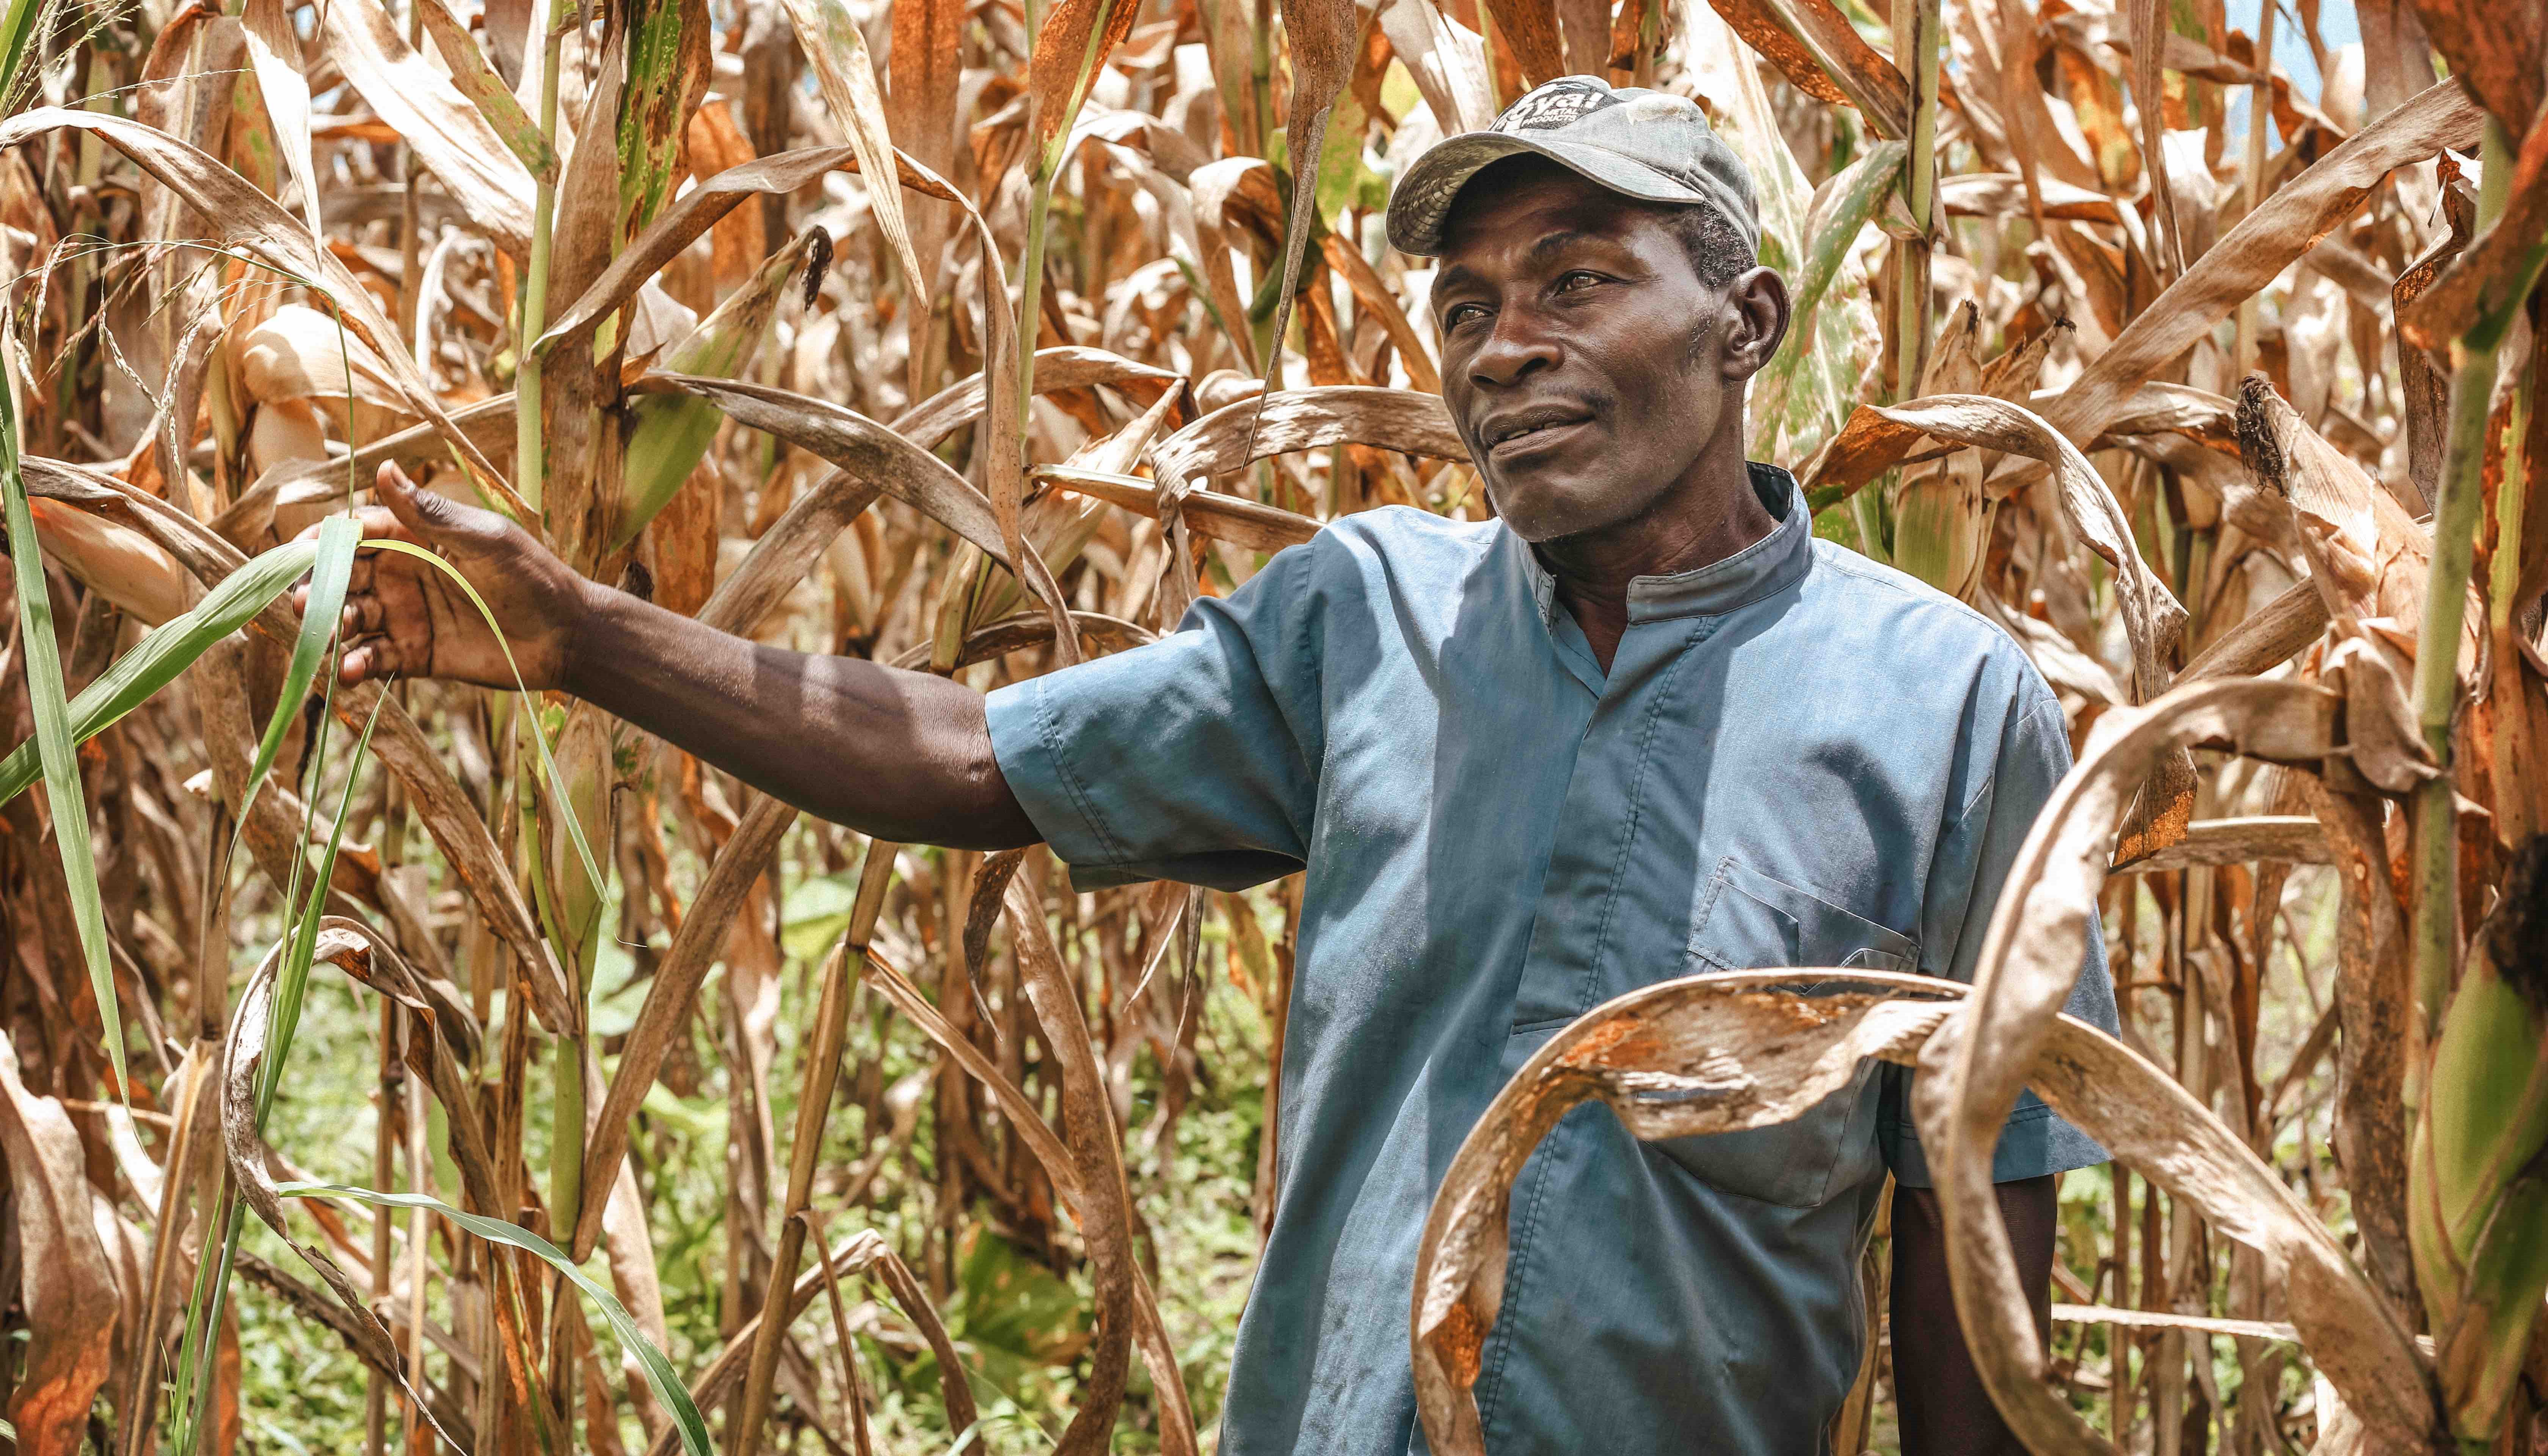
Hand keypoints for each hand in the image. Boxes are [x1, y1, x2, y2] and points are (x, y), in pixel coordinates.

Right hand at [296, 463, 592, 690]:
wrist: (567, 634)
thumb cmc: (533, 577)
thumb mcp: (484, 540)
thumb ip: (430, 514)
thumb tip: (385, 468)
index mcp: (416, 540)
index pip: (358, 534)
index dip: (325, 541)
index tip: (299, 550)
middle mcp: (402, 577)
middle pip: (344, 579)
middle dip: (320, 588)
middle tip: (304, 601)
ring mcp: (406, 617)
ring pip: (352, 620)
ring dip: (333, 628)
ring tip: (329, 636)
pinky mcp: (415, 655)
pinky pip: (375, 659)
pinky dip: (357, 665)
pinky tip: (350, 671)